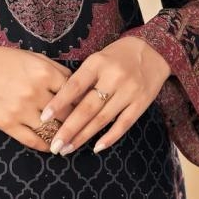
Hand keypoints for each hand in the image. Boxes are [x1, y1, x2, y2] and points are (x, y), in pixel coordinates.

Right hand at [0, 41, 72, 151]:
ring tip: (69, 140)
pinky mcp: (8, 124)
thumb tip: (76, 86)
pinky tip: (51, 147)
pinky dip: (46, 146)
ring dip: (62, 136)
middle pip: (67, 114)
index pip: (75, 94)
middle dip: (76, 122)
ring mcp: (22, 110)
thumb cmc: (2, 60)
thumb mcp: (33, 57)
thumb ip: (56, 70)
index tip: (88, 110)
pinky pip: (34, 140)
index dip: (83, 103)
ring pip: (52, 130)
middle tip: (83, 128)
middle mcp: (36, 92)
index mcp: (45, 73)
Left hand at [39, 34, 170, 154]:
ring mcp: (129, 91)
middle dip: (69, 129)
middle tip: (54, 145)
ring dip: (84, 136)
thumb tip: (61, 105)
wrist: (154, 50)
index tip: (44, 118)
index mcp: (97, 63)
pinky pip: (124, 124)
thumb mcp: (97, 58)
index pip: (74, 86)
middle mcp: (113, 77)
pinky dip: (110, 137)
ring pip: (102, 118)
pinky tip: (96, 147)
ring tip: (68, 149)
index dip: (59, 103)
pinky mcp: (142, 102)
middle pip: (87, 108)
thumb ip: (83, 78)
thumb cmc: (117, 55)